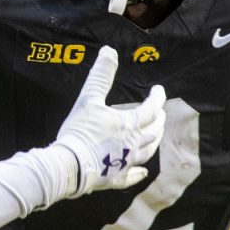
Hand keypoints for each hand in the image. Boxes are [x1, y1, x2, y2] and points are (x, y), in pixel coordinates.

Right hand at [53, 46, 165, 197]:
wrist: (70, 164)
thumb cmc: (80, 131)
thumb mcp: (89, 99)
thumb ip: (101, 75)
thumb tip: (109, 51)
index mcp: (128, 124)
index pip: (150, 109)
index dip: (157, 98)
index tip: (159, 90)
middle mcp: (133, 144)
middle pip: (153, 131)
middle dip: (159, 120)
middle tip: (160, 113)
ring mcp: (126, 163)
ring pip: (147, 152)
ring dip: (154, 142)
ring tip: (155, 136)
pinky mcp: (116, 179)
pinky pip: (132, 176)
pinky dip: (139, 173)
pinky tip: (143, 172)